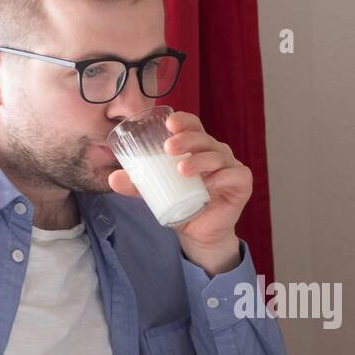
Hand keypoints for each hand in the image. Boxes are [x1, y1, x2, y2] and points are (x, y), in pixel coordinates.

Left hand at [108, 110, 248, 274]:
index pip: (193, 125)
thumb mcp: (155, 194)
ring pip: (218, 155)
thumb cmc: (180, 205)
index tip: (169, 124)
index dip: (183, 121)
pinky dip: (223, 177)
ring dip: (200, 160)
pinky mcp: (241, 184)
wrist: (199, 233)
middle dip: (187, 139)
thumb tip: (113, 178)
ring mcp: (230, 167)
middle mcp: (215, 152)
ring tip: (181, 170)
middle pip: (204, 138)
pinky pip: (236, 175)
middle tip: (168, 148)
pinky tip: (210, 183)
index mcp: (197, 147)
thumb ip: (137, 185)